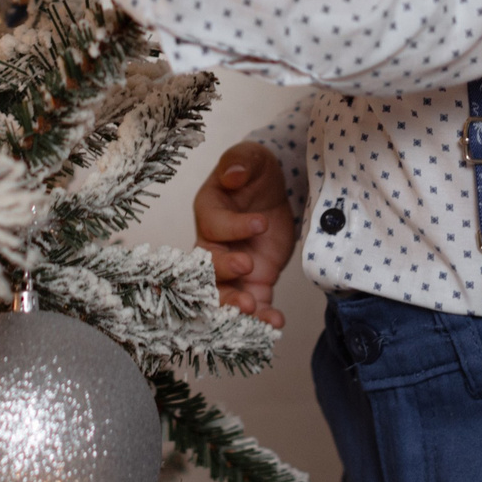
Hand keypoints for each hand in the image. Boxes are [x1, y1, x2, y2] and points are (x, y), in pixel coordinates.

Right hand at [193, 142, 296, 329]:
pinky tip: (275, 323)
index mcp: (209, 212)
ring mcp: (233, 267)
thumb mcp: (251, 158)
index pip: (213, 225)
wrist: (274, 193)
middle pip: (206, 266)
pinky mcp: (253, 282)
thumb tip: (233, 175)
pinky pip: (253, 304)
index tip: (260, 223)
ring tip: (254, 311)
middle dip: (224, 271)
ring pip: (222, 292)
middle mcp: (214, 244)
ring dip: (234, 304)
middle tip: (247, 266)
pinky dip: (261, 317)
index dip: (234, 227)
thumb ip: (239, 162)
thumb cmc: (255, 173)